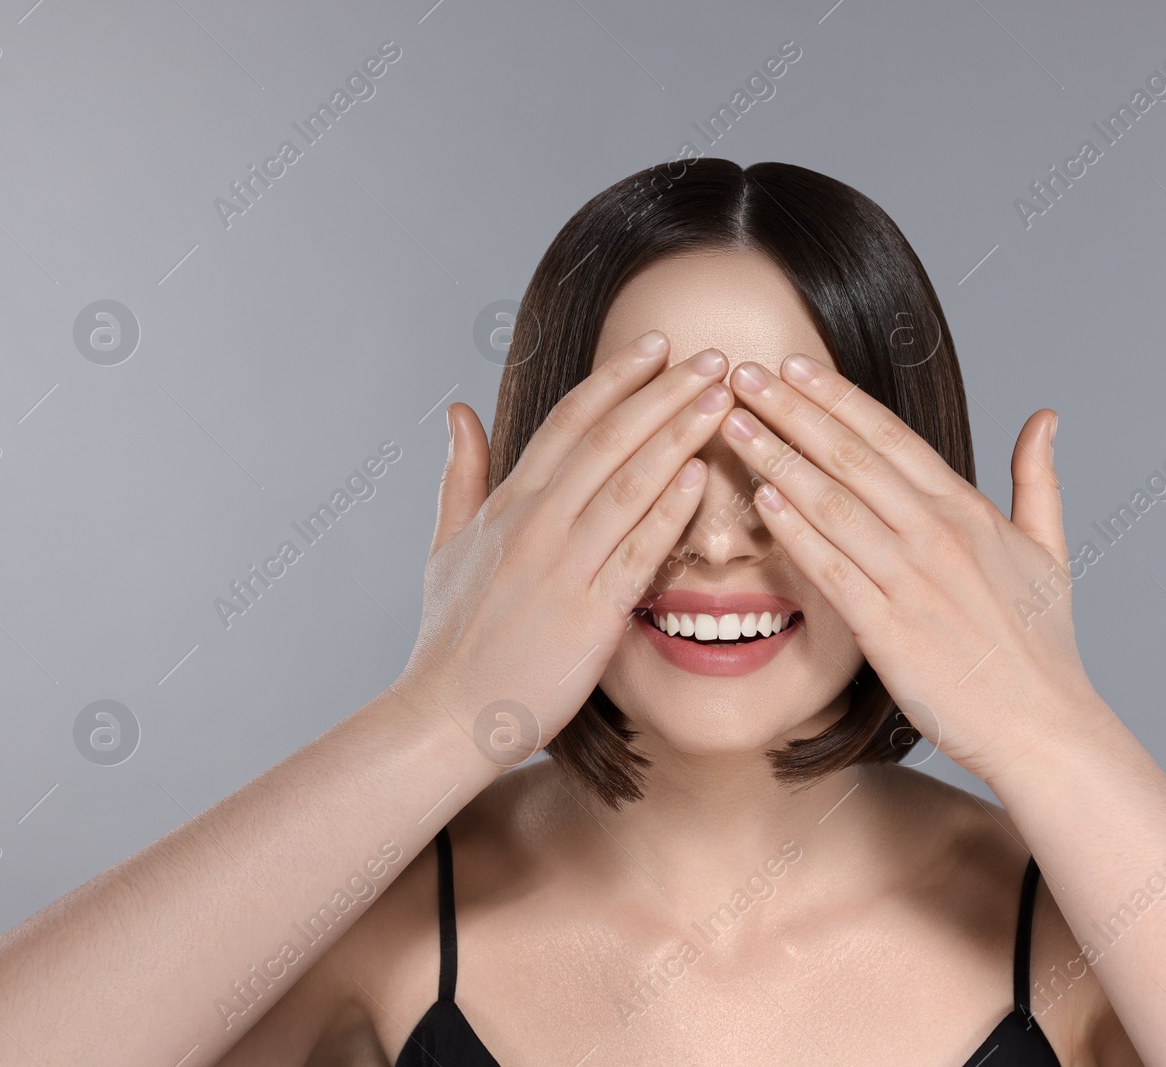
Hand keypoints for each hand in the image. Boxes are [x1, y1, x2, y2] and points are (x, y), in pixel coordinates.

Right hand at [389, 332, 733, 764]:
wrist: (446, 715)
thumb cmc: (450, 638)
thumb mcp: (444, 545)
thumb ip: (461, 475)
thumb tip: (458, 410)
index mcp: (508, 504)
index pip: (569, 421)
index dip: (616, 378)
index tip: (658, 346)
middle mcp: (535, 523)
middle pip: (608, 438)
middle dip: (663, 391)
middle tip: (711, 355)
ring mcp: (562, 566)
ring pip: (629, 483)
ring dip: (678, 434)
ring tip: (722, 398)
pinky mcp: (588, 613)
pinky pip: (637, 551)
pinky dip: (669, 509)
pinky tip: (701, 475)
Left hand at [719, 353, 1110, 781]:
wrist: (1043, 726)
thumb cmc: (1042, 645)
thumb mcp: (1050, 549)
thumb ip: (1038, 479)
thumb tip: (1043, 417)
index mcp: (969, 510)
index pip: (890, 436)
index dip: (837, 397)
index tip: (794, 365)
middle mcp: (938, 534)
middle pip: (851, 456)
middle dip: (792, 410)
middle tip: (743, 372)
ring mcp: (912, 580)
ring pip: (831, 504)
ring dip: (776, 459)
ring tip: (732, 423)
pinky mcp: (889, 630)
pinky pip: (830, 569)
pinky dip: (794, 532)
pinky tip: (760, 500)